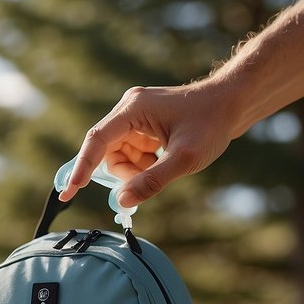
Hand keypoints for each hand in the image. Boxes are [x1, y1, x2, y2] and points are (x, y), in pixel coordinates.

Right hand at [59, 82, 236, 207]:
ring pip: (120, 155)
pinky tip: (166, 160)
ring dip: (136, 170)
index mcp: (132, 109)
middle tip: (152, 177)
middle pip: (109, 151)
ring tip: (165, 166)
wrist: (234, 103)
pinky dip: (144, 164)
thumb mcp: (184, 158)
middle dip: (126, 172)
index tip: (69, 194)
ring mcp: (137, 116)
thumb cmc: (211, 124)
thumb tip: (121, 201)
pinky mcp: (145, 124)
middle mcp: (130, 109)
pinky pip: (132, 151)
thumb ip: (152, 181)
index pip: (97, 141)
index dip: (82, 169)